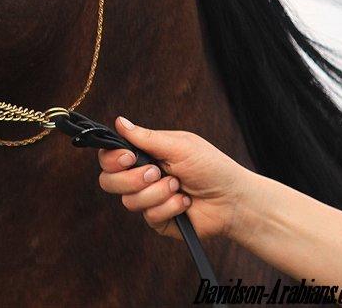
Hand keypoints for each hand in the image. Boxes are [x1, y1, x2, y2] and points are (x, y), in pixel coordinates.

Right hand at [98, 117, 250, 239]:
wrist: (233, 199)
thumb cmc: (210, 166)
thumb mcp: (178, 146)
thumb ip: (146, 137)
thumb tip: (119, 121)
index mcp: (144, 154)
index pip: (109, 156)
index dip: (112, 158)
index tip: (128, 157)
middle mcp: (141, 177)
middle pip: (109, 181)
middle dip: (131, 178)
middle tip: (155, 172)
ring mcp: (148, 199)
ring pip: (129, 201)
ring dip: (157, 192)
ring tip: (178, 186)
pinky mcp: (158, 220)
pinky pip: (149, 216)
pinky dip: (170, 207)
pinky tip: (185, 202)